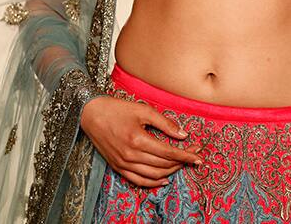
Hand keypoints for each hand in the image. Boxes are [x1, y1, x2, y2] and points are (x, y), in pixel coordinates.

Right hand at [80, 95, 203, 187]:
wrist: (91, 114)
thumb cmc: (118, 109)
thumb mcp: (143, 110)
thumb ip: (165, 123)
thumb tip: (183, 134)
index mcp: (138, 140)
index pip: (169, 152)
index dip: (186, 154)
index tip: (198, 155)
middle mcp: (131, 155)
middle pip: (163, 164)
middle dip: (182, 161)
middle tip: (194, 155)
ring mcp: (123, 163)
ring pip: (153, 175)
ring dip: (171, 171)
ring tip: (182, 164)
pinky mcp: (118, 167)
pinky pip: (138, 181)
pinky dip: (153, 183)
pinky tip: (164, 179)